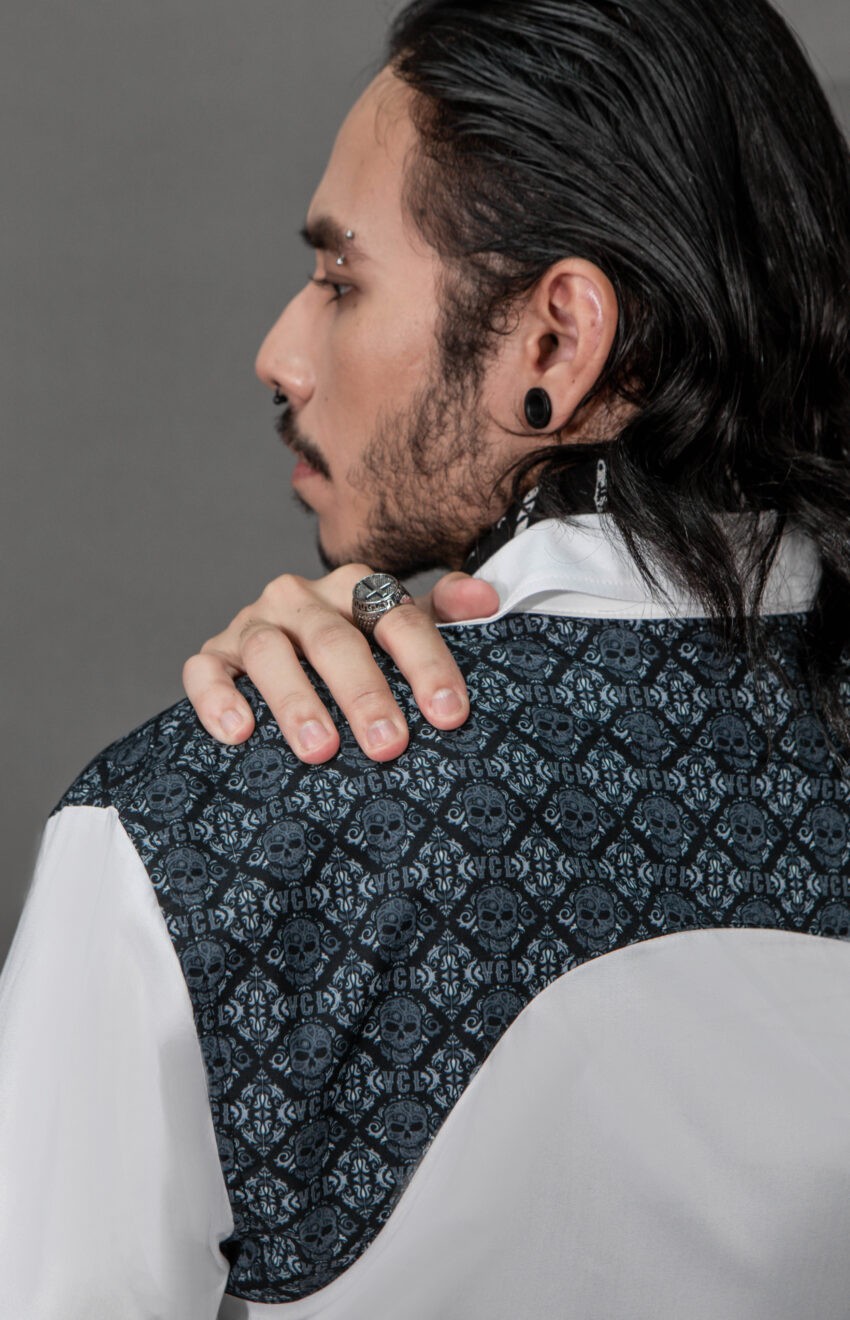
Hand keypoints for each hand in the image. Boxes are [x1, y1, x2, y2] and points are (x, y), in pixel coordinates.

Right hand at [183, 567, 499, 762]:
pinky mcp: (213, 654)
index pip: (397, 617)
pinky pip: (205, 671)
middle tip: (390, 746)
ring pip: (269, 653)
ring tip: (320, 750)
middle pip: (334, 639)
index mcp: (355, 588)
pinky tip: (238, 734)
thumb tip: (486, 599)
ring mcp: (253, 624)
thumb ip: (442, 615)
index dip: (426, 664)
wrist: (285, 652)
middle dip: (365, 694)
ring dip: (296, 702)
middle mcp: (301, 598)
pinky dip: (217, 699)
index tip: (449, 714)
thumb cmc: (357, 650)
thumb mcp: (400, 629)